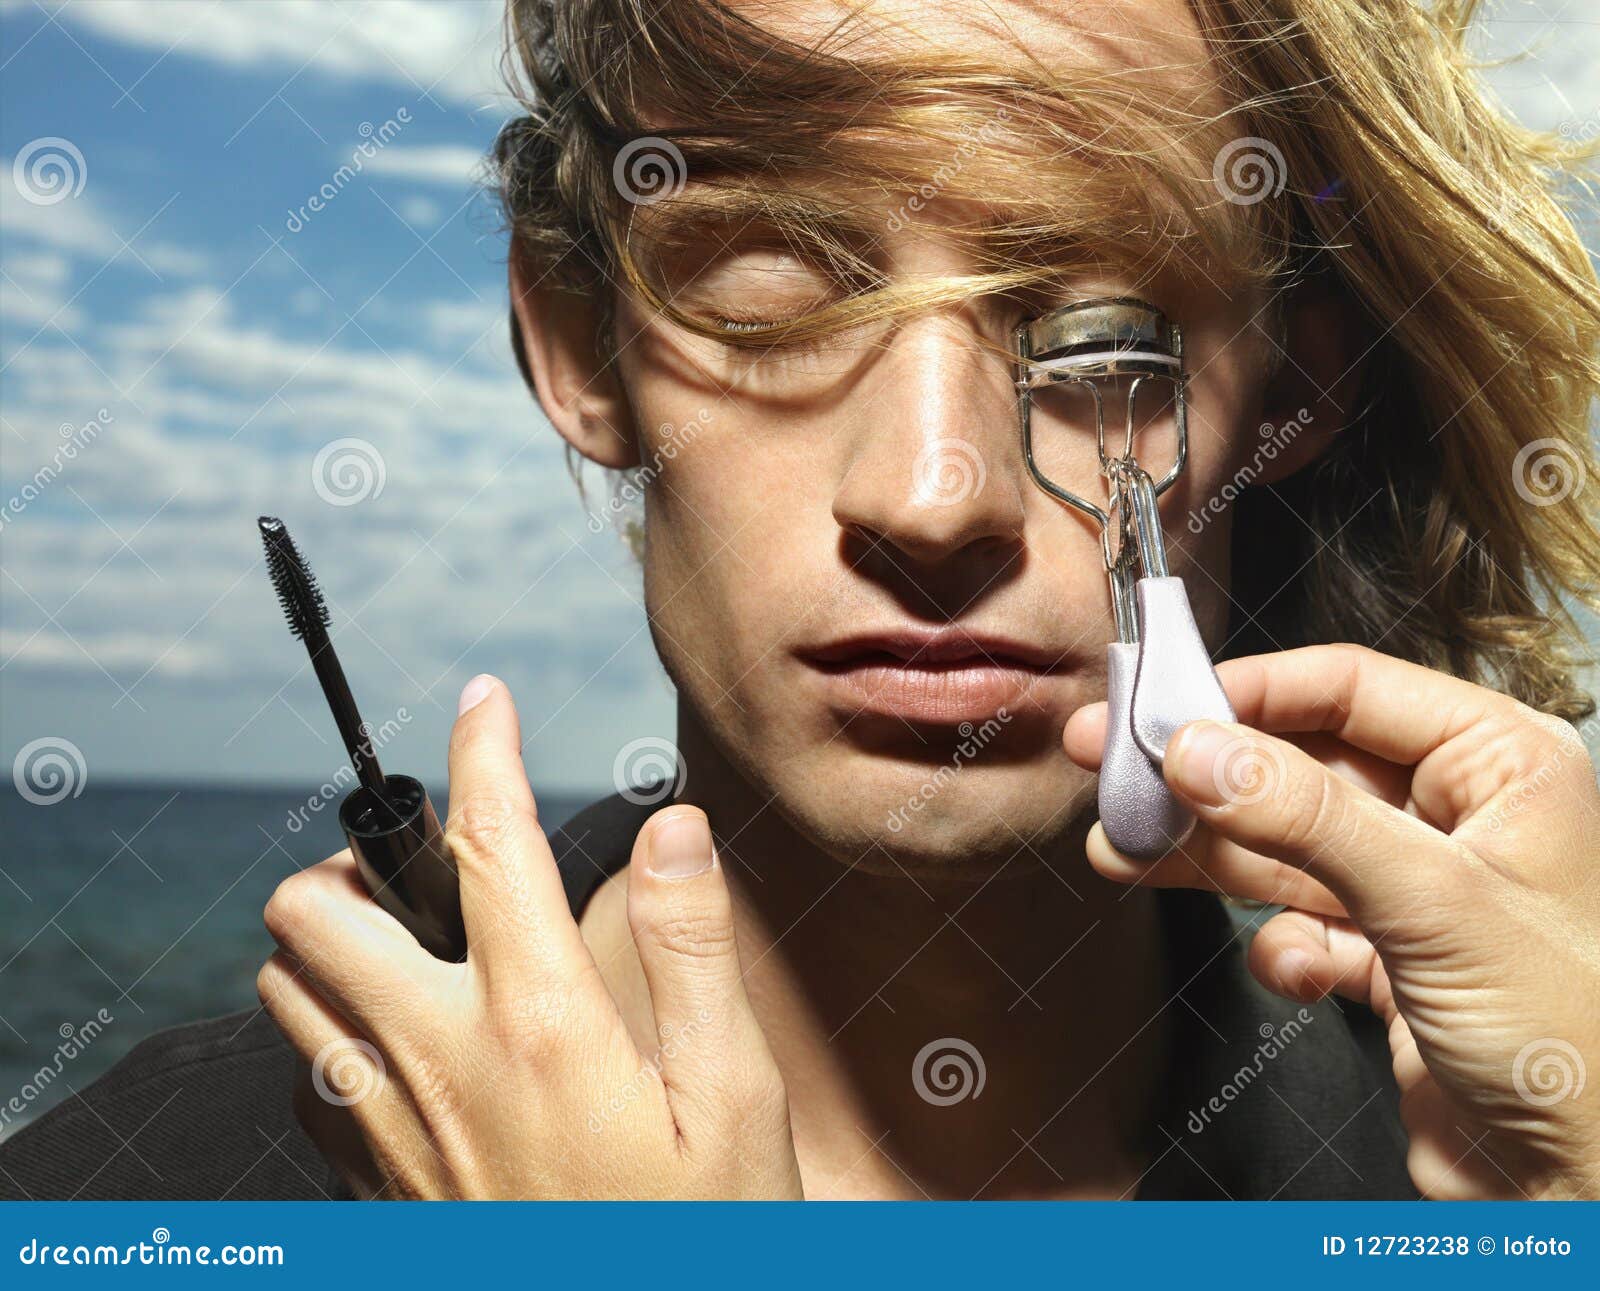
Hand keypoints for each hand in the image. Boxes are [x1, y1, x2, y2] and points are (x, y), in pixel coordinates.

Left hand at [256, 675, 802, 1198]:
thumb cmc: (696, 1238)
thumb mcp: (733, 1098)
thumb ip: (695, 949)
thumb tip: (672, 828)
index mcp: (538, 1022)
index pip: (486, 840)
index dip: (484, 747)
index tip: (487, 700)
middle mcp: (437, 1064)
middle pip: (316, 908)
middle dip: (360, 854)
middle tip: (433, 860)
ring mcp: (388, 1131)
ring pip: (285, 988)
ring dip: (331, 937)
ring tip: (409, 935)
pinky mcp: (372, 1187)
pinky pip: (302, 1078)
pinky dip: (330, 1032)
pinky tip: (404, 1044)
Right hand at [1066, 644, 1599, 1199]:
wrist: (1584, 1191)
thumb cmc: (1575, 1042)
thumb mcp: (1433, 902)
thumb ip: (1307, 817)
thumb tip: (1199, 749)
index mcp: (1500, 763)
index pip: (1350, 689)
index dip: (1248, 693)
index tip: (1160, 707)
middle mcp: (1461, 815)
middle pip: (1302, 767)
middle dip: (1208, 779)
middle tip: (1117, 769)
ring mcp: (1421, 890)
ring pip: (1289, 847)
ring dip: (1211, 857)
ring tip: (1128, 851)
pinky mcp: (1392, 960)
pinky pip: (1304, 926)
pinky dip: (1281, 948)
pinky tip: (1289, 971)